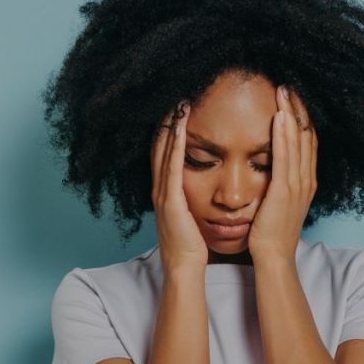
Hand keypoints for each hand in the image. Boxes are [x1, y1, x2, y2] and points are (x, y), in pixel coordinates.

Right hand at [151, 101, 207, 273]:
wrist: (185, 266)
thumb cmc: (191, 243)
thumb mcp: (190, 213)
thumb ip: (191, 197)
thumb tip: (204, 182)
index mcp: (166, 191)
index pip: (165, 153)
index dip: (168, 130)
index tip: (177, 108)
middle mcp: (160, 188)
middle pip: (159, 147)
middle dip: (165, 122)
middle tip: (174, 96)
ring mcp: (163, 193)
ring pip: (163, 152)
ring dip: (168, 127)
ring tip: (176, 104)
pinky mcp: (170, 200)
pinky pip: (171, 167)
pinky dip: (173, 146)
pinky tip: (178, 129)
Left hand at [247, 85, 317, 264]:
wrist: (274, 258)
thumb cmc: (271, 233)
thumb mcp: (279, 203)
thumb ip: (280, 184)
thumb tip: (272, 168)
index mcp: (306, 181)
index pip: (308, 142)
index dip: (302, 118)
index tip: (293, 98)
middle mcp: (306, 180)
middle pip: (307, 136)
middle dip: (298, 109)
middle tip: (290, 86)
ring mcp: (298, 185)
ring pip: (298, 141)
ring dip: (291, 114)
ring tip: (283, 91)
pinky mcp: (284, 190)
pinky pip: (284, 156)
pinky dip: (282, 135)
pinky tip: (278, 117)